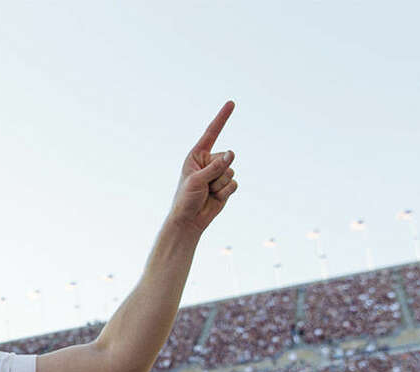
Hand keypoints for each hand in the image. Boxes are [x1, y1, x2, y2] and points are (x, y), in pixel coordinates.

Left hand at [169, 100, 237, 232]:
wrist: (189, 220)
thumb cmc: (186, 198)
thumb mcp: (197, 180)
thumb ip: (215, 166)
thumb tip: (232, 153)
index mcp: (197, 155)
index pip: (211, 133)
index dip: (222, 118)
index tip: (231, 103)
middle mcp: (209, 161)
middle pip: (225, 158)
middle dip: (217, 173)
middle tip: (203, 186)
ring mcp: (218, 173)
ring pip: (231, 172)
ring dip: (220, 185)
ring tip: (207, 192)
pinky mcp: (226, 186)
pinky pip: (234, 184)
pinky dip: (226, 192)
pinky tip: (215, 198)